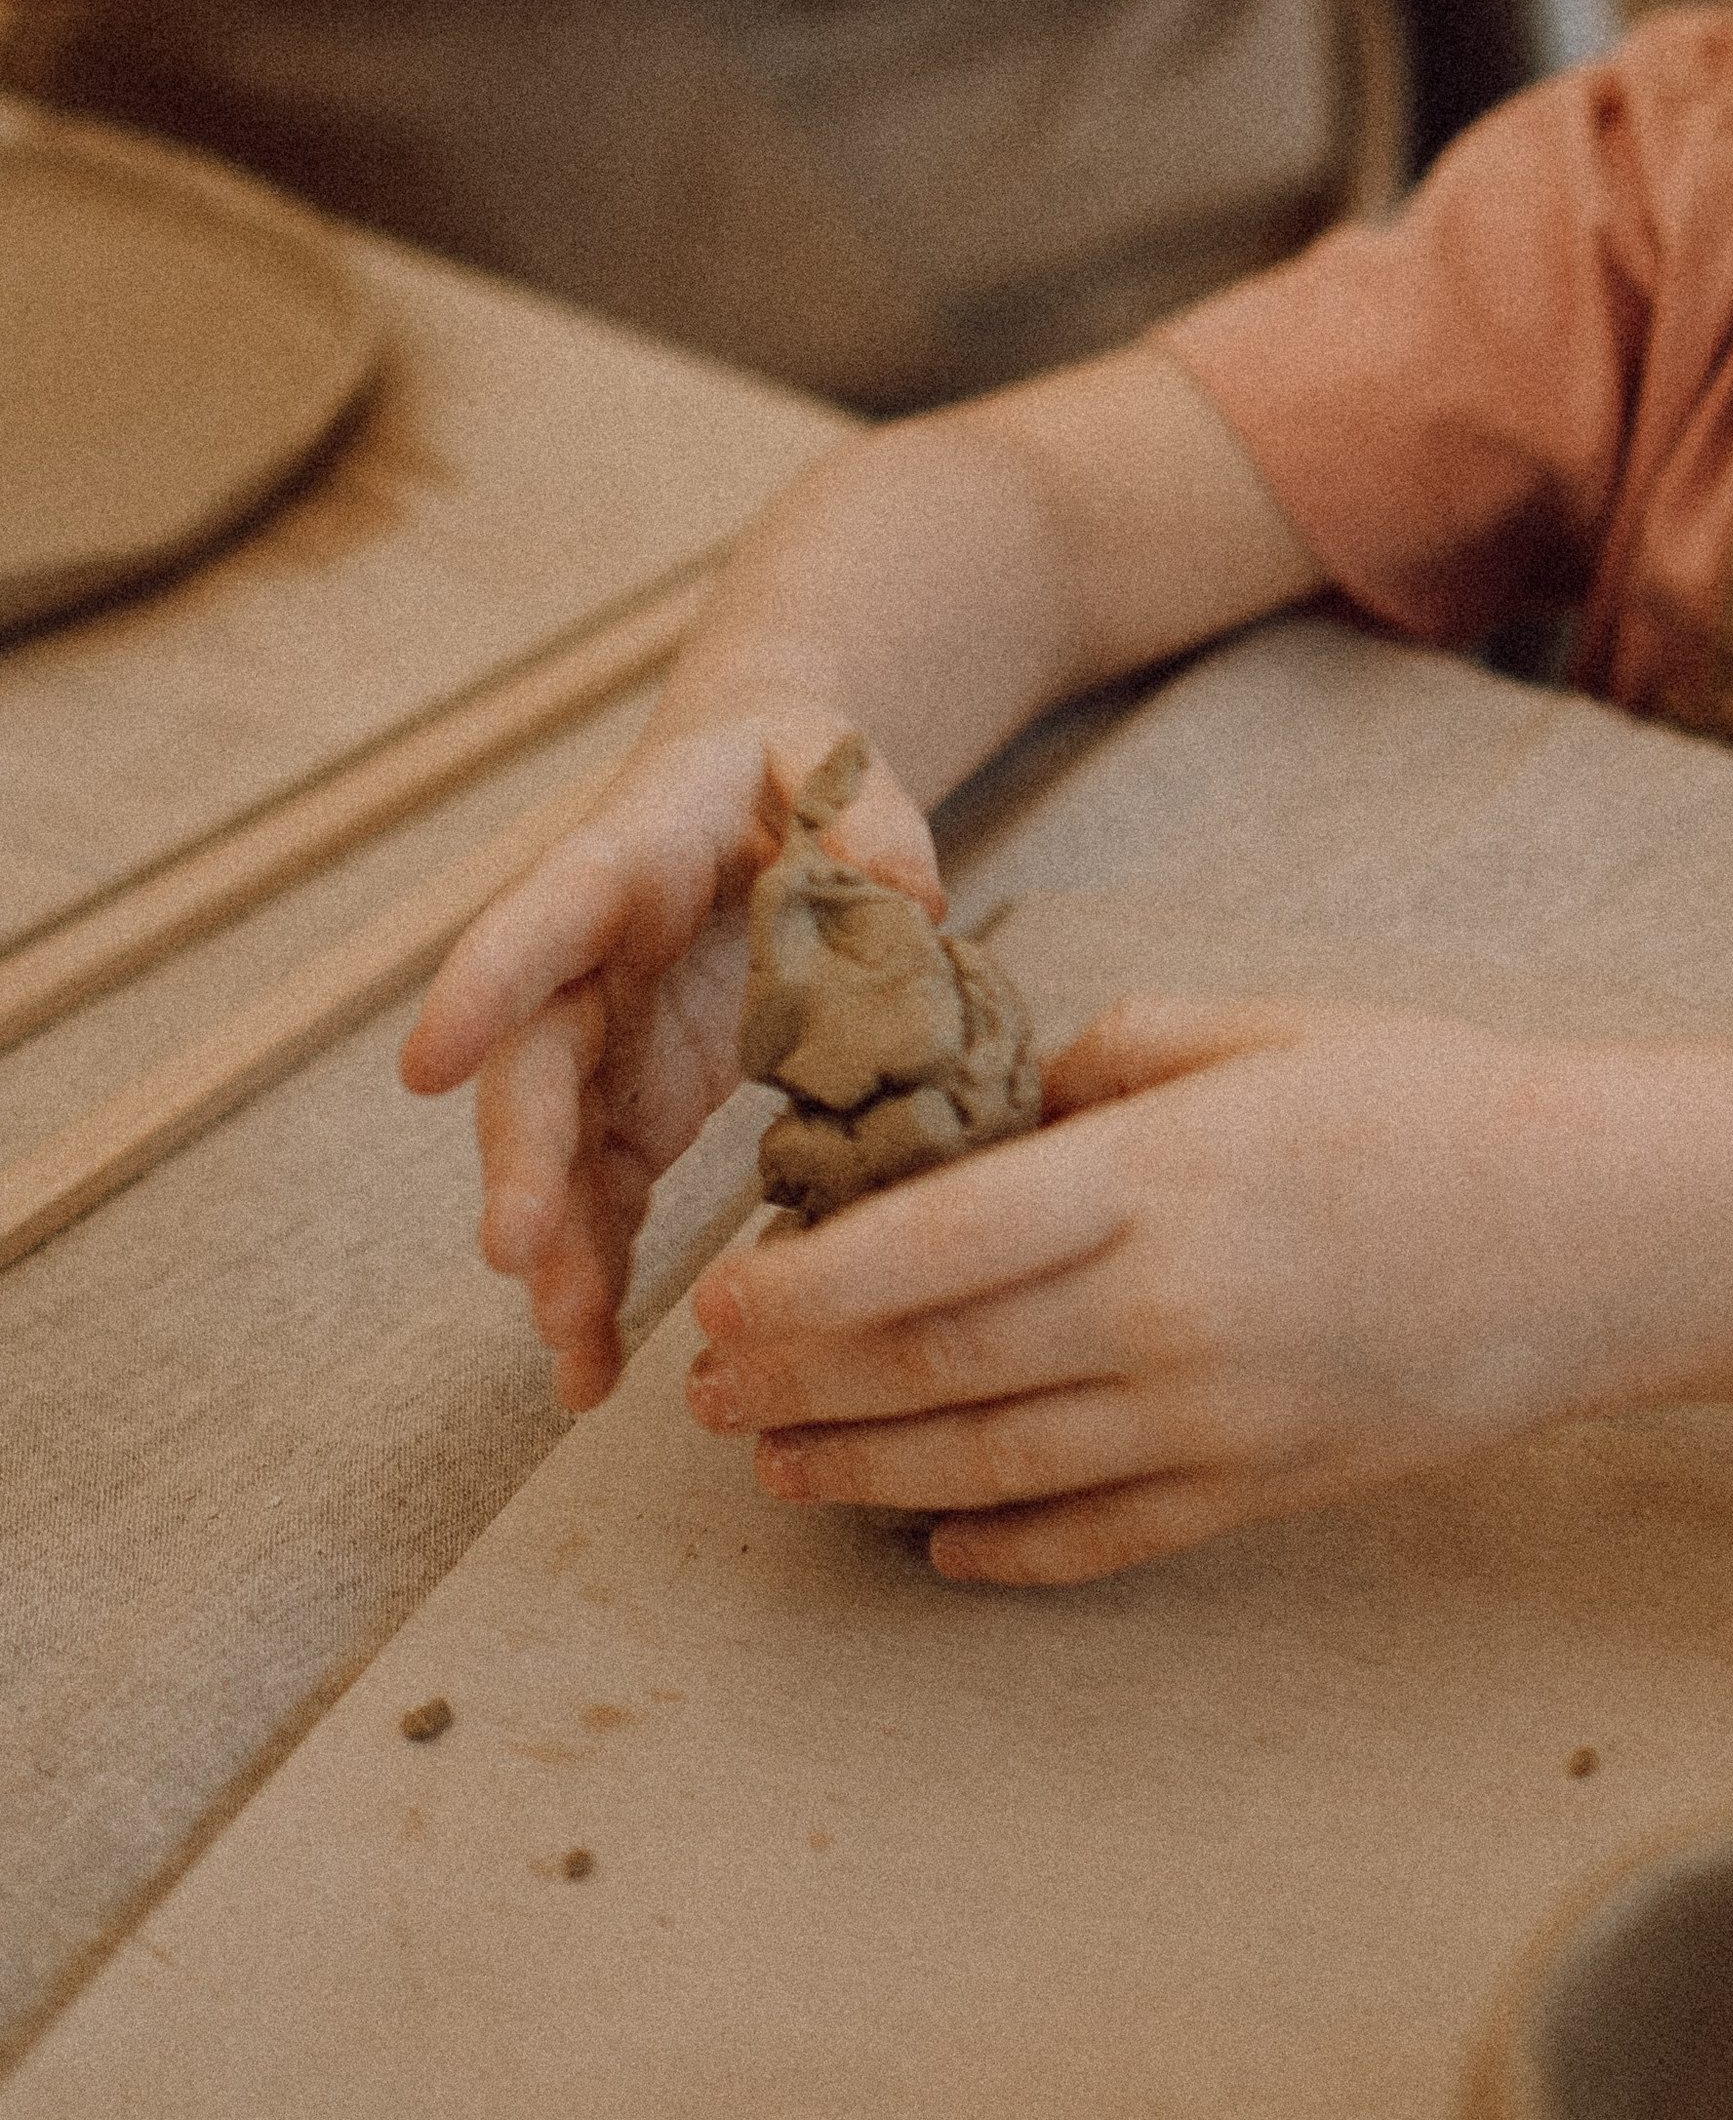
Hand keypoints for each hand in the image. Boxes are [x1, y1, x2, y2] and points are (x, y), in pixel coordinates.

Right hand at [400, 722, 939, 1411]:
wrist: (747, 792)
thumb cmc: (782, 766)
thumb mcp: (830, 755)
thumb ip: (863, 810)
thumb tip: (910, 899)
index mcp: (621, 862)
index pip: (543, 918)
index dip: (484, 986)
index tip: (425, 1062)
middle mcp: (585, 968)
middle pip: (532, 1069)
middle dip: (522, 1162)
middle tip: (519, 1251)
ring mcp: (604, 1048)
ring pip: (555, 1160)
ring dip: (558, 1256)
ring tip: (573, 1353)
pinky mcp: (637, 1107)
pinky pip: (602, 1203)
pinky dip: (596, 1282)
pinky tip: (592, 1373)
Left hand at [684, 998, 1630, 1585]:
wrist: (1598, 1232)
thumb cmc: (1431, 1103)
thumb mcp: (1265, 1030)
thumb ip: (1120, 1056)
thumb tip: (1016, 1102)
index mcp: (1155, 1179)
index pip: (931, 1248)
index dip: (804, 1290)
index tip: (718, 1304)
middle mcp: (1166, 1313)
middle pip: (935, 1369)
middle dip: (799, 1389)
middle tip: (705, 1401)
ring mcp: (1214, 1419)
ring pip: (993, 1464)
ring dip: (864, 1473)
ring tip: (775, 1469)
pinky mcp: (1261, 1488)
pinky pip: (1100, 1537)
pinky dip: (1002, 1548)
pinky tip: (932, 1540)